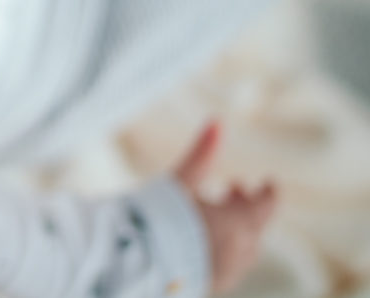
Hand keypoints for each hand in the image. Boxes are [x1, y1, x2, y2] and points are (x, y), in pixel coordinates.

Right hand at [174, 121, 277, 294]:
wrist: (134, 267)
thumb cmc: (158, 219)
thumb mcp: (179, 182)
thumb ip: (201, 154)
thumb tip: (217, 121)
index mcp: (238, 225)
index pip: (267, 207)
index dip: (268, 192)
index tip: (269, 182)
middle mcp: (238, 253)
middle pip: (254, 228)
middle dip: (246, 207)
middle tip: (231, 188)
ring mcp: (224, 273)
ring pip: (241, 249)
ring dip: (235, 229)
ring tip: (211, 215)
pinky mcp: (207, 286)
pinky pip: (226, 265)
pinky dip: (222, 247)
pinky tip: (199, 240)